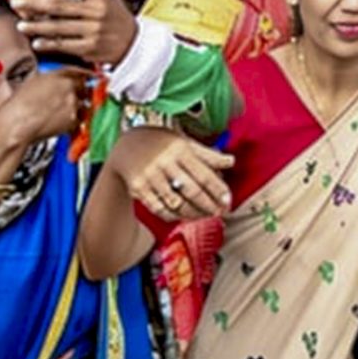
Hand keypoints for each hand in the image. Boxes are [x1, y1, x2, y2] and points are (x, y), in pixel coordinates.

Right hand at [0, 66, 91, 158]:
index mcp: (62, 76)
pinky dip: (73, 120)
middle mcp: (71, 89)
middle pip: (84, 88)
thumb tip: (56, 78)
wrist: (18, 123)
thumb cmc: (20, 103)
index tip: (85, 77)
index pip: (80, 73)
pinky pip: (79, 120)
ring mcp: (73, 106)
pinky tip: (61, 122)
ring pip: (82, 104)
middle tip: (69, 97)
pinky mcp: (72, 122)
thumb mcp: (35, 80)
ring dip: (77, 106)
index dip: (82, 76)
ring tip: (62, 111)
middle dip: (79, 92)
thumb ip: (52, 77)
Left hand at [9, 0, 137, 65]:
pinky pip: (64, 45)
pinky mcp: (90, 48)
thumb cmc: (116, 16)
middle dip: (35, 5)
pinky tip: (36, 42)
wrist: (134, 45)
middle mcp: (97, 12)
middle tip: (16, 3)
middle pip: (61, 7)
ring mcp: (93, 31)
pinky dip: (49, 44)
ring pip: (59, 28)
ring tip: (21, 25)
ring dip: (37, 27)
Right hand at [109, 127, 232, 223]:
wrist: (126, 147)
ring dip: (193, 213)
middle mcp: (165, 163)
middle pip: (192, 190)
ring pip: (176, 203)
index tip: (228, 201)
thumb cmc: (161, 144)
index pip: (203, 173)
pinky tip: (184, 216)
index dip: (218, 190)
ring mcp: (150, 177)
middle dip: (208, 205)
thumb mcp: (184, 142)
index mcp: (180, 149)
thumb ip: (207, 155)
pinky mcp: (139, 189)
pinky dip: (174, 216)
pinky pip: (160, 209)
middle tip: (219, 212)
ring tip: (204, 215)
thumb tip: (231, 161)